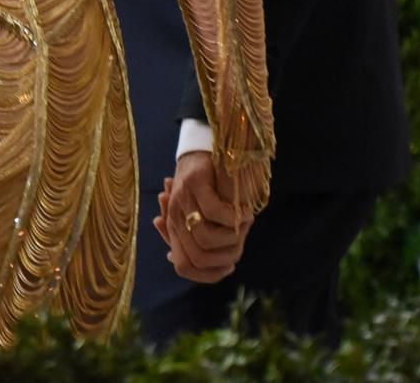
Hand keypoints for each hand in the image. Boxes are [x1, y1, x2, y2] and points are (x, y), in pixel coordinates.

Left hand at [157, 151, 252, 283]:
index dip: (209, 274)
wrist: (205, 146)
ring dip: (231, 237)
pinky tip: (245, 211)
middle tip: (240, 241)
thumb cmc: (207, 184)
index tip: (228, 266)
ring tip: (244, 224)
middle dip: (226, 256)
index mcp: (174, 227)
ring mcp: (183, 199)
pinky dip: (234, 218)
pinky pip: (215, 213)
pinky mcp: (195, 183)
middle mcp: (174, 216)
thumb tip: (176, 260)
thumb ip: (195, 238)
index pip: (184, 267)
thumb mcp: (204, 215)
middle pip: (198, 258)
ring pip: (205, 239)